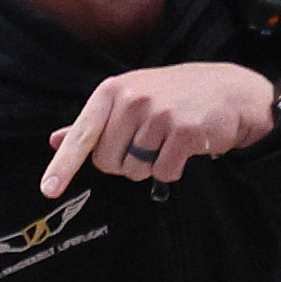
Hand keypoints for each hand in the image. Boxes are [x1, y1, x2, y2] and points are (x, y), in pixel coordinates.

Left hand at [42, 64, 278, 195]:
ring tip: (168, 141)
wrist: (232, 90)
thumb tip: (56, 140)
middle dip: (124, 162)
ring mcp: (159, 114)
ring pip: (134, 170)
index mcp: (113, 91)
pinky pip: (163, 173)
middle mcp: (132, 100)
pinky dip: (172, 169)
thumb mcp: (131, 99)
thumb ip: (94, 123)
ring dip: (150, 165)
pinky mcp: (184, 131)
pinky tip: (184, 148)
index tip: (48, 190)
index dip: (63, 167)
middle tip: (147, 142)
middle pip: (107, 162)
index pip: (82, 136)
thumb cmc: (175, 96)